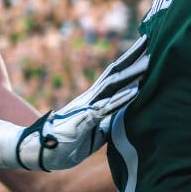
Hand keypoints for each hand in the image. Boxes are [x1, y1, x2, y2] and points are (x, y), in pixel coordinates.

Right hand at [16, 35, 148, 170]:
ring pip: (113, 85)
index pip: (114, 78)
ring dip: (132, 74)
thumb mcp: (93, 135)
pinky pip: (107, 107)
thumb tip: (121, 123)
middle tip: (149, 40)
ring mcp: (88, 106)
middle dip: (133, 57)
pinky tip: (137, 90)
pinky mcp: (85, 119)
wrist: (40, 151)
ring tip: (150, 62)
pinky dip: (122, 98)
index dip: (129, 64)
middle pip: (115, 73)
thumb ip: (106, 126)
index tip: (145, 51)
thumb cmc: (66, 144)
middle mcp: (91, 98)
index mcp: (94, 101)